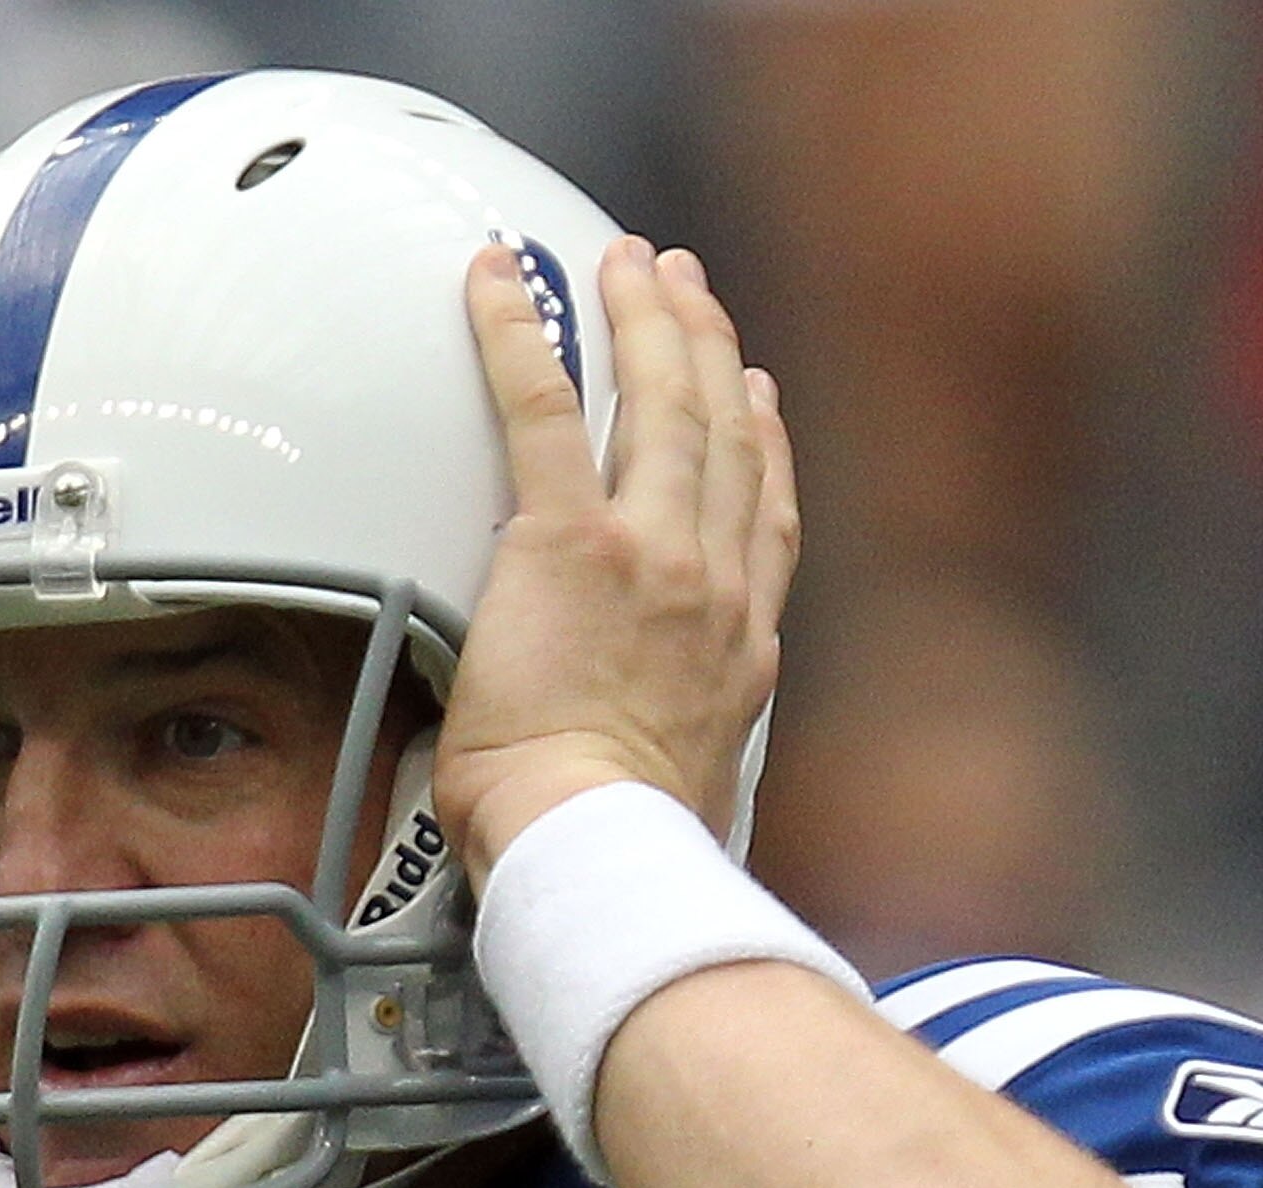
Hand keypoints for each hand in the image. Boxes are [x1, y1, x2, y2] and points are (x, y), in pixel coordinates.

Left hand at [432, 237, 800, 883]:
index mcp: (743, 647)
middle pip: (720, 431)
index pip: (762, 516)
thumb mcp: (691, 797)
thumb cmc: (628, 848)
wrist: (602, 844)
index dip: (760, 440)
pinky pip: (540, 409)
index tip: (752, 394)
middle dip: (703, 343)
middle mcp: (712, 584)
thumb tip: (655, 781)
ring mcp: (650, 552)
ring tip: (630, 264)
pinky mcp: (568, 541)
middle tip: (682, 285)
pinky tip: (499, 280)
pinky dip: (518, 334)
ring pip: (660, 401)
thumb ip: (681, 755)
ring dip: (645, 317)